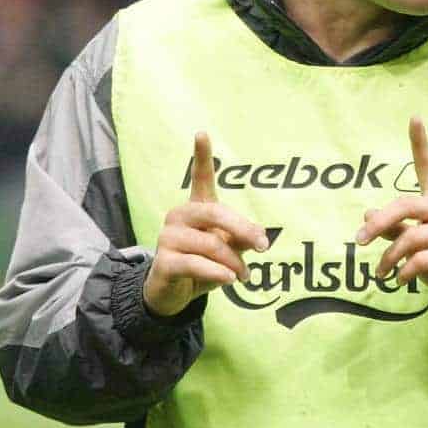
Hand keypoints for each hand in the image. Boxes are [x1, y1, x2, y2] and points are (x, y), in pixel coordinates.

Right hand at [143, 132, 268, 317]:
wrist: (174, 295)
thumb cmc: (205, 265)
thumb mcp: (229, 250)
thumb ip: (243, 239)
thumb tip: (260, 237)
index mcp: (197, 208)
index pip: (200, 177)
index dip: (202, 156)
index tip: (202, 133)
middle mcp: (180, 216)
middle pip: (217, 213)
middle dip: (244, 230)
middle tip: (264, 247)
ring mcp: (168, 237)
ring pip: (211, 244)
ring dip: (234, 263)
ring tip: (243, 276)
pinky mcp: (163, 261)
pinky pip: (197, 264)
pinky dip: (218, 273)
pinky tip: (228, 280)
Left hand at [355, 117, 427, 312]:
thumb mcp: (414, 248)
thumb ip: (394, 230)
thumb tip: (368, 213)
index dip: (421, 144)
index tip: (415, 118)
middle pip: (408, 204)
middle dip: (379, 222)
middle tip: (359, 240)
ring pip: (412, 236)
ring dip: (390, 257)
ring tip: (381, 273)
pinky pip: (424, 258)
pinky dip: (406, 271)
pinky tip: (401, 280)